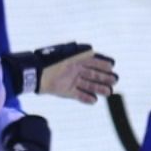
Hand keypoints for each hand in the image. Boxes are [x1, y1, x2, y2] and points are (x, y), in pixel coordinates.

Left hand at [2, 43, 117, 102]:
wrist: (35, 73)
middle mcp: (75, 70)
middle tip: (115, 81)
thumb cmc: (50, 61)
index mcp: (76, 59)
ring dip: (99, 88)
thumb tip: (92, 50)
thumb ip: (79, 52)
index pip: (93, 61)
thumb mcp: (66, 54)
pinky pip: (79, 95)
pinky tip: (94, 101)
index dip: (103, 63)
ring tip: (109, 92)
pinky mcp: (66, 91)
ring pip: (89, 85)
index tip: (112, 65)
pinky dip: (86, 98)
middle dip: (104, 77)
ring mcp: (71, 81)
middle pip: (93, 74)